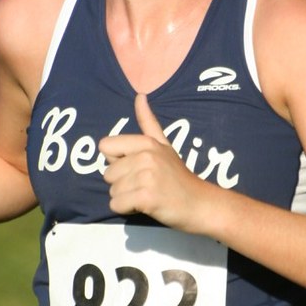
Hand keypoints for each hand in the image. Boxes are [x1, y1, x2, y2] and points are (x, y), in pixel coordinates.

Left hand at [99, 94, 207, 229]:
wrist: (200, 204)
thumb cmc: (179, 177)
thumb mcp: (164, 145)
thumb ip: (148, 122)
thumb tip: (139, 95)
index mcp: (146, 143)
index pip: (105, 147)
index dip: (117, 161)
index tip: (137, 168)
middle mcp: (145, 156)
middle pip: (107, 173)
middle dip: (122, 183)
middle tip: (146, 185)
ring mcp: (146, 177)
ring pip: (112, 191)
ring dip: (126, 198)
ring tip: (148, 195)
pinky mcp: (146, 197)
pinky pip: (116, 205)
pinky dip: (126, 209)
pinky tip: (146, 206)